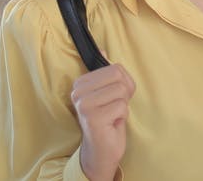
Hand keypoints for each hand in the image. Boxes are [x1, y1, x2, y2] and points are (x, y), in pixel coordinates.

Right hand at [71, 64, 135, 180]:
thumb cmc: (107, 121)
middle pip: (118, 76)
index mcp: (80, 83)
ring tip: (112, 116)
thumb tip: (103, 51)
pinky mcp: (93, 118)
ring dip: (123, 106)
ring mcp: (84, 105)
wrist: (101, 152)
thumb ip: (106, 73)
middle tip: (114, 108)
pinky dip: (122, 117)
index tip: (113, 98)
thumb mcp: (107, 93)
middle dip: (124, 94)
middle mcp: (78, 92)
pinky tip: (111, 124)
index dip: (123, 84)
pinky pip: (122, 107)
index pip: (115, 68)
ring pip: (121, 91)